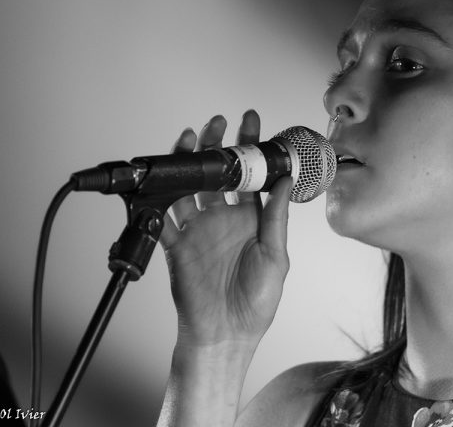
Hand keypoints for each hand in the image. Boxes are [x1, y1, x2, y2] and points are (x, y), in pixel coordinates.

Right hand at [159, 110, 291, 347]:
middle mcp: (226, 218)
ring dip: (190, 161)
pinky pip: (166, 213)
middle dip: (218, 145)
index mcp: (253, 219)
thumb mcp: (276, 256)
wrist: (225, 333)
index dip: (253, 148)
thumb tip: (285, 180)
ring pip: (192, 185)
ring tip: (193, 137)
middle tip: (219, 122)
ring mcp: (200, 227)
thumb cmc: (257, 301)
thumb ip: (276, 217)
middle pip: (220, 174)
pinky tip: (166, 173)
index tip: (254, 122)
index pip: (253, 175)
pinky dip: (163, 194)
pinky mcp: (177, 242)